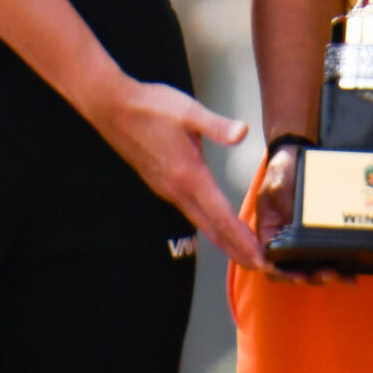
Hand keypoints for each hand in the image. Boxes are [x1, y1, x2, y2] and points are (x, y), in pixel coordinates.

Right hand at [86, 76, 267, 271]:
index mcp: (189, 175)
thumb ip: (217, 125)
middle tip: (260, 266)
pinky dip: (209, 224)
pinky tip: (216, 223)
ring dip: (224, 240)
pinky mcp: (161, 183)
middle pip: (212, 229)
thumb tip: (242, 132)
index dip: (243, 240)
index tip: (260, 257)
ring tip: (243, 252)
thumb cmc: (150, 107)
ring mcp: (167, 189)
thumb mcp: (188, 110)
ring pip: (200, 222)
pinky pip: (190, 212)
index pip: (221, 217)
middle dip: (237, 250)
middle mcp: (177, 189)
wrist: (112, 108)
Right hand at [253, 145, 347, 284]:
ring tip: (341, 276)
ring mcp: (300, 240)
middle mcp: (283, 241)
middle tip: (327, 273)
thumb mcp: (279, 186)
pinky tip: (351, 273)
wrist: (296, 156)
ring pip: (310, 268)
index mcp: (268, 232)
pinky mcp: (316, 237)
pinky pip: (325, 256)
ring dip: (325, 276)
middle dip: (310, 276)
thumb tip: (295, 226)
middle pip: (293, 270)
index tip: (299, 275)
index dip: (284, 273)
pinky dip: (338, 268)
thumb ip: (285, 207)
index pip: (270, 262)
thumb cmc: (282, 170)